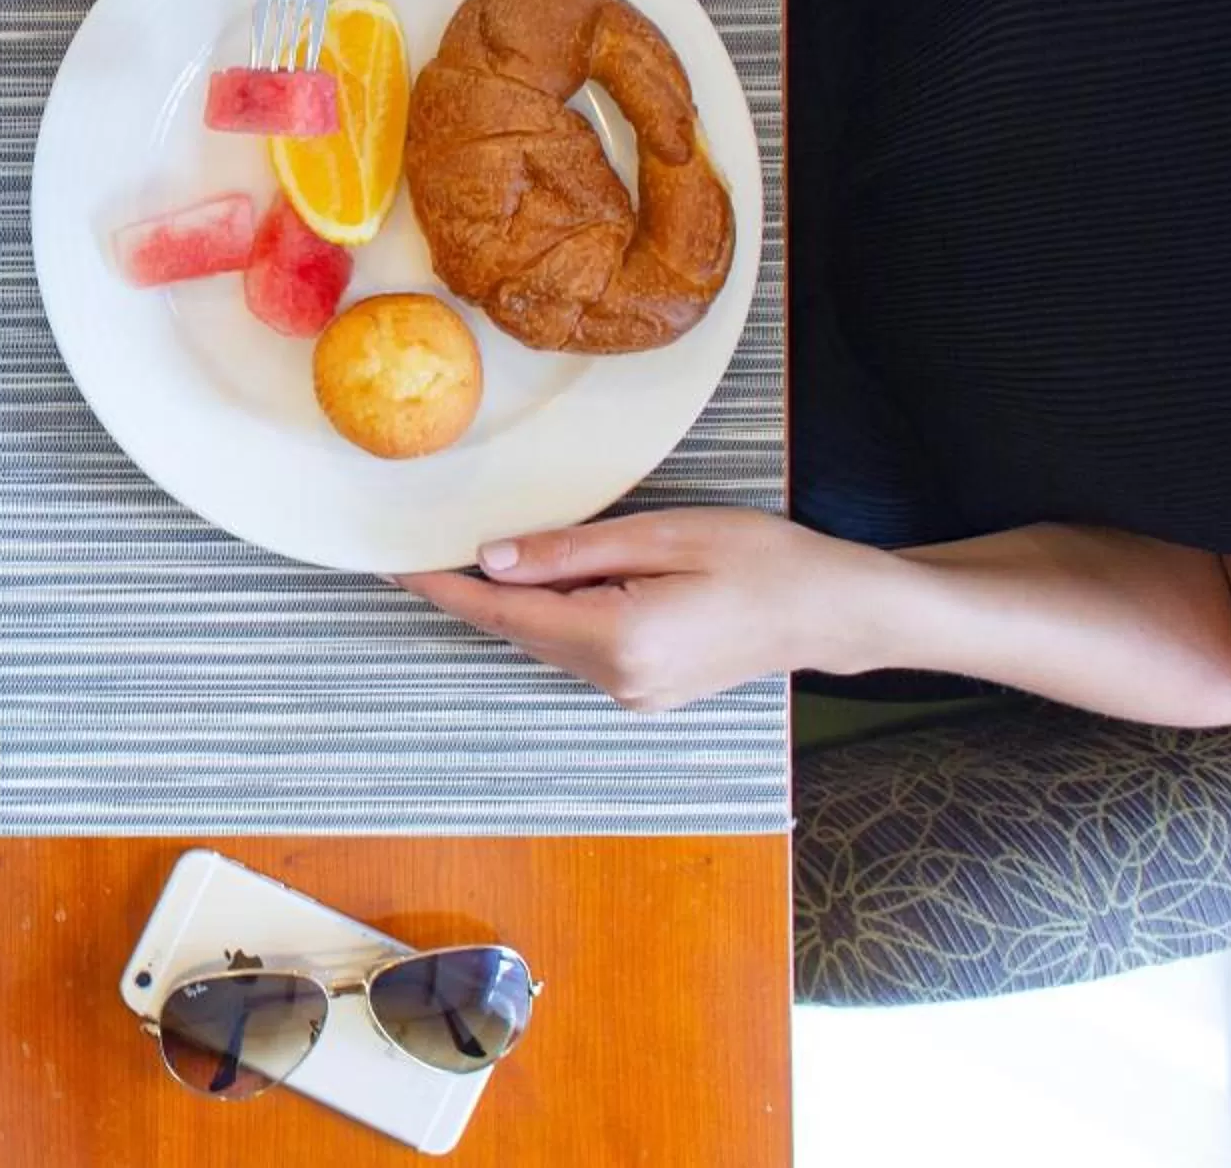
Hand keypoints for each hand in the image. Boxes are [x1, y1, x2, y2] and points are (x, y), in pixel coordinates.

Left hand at [393, 508, 894, 711]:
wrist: (836, 613)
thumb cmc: (763, 562)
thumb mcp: (663, 536)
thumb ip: (571, 553)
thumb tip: (492, 559)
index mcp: (618, 641)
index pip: (505, 614)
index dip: (444, 588)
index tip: (393, 565)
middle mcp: (618, 681)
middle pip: (519, 630)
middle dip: (469, 590)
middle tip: (417, 546)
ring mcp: (633, 694)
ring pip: (546, 640)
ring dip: (513, 602)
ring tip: (472, 553)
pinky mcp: (646, 691)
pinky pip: (578, 647)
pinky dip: (552, 615)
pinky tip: (547, 580)